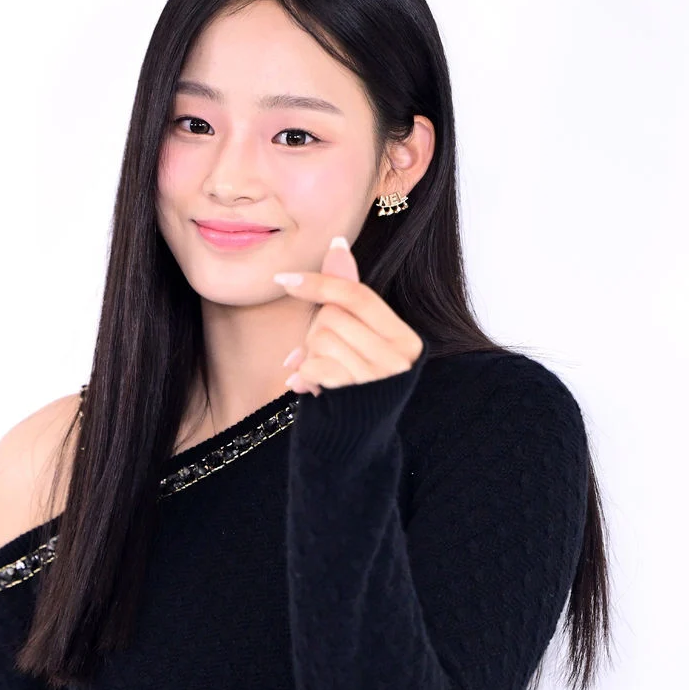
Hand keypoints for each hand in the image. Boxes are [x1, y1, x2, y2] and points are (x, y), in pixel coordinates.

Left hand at [274, 235, 423, 395]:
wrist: (350, 446)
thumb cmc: (350, 384)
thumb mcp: (353, 339)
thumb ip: (346, 295)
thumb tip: (338, 243)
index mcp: (405, 340)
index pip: (357, 295)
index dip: (319, 283)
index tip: (283, 279)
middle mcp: (400, 359)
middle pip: (334, 316)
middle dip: (314, 331)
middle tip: (316, 354)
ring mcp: (380, 380)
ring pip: (322, 338)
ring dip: (308, 355)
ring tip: (317, 373)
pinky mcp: (356, 398)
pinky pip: (316, 365)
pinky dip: (304, 374)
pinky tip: (308, 386)